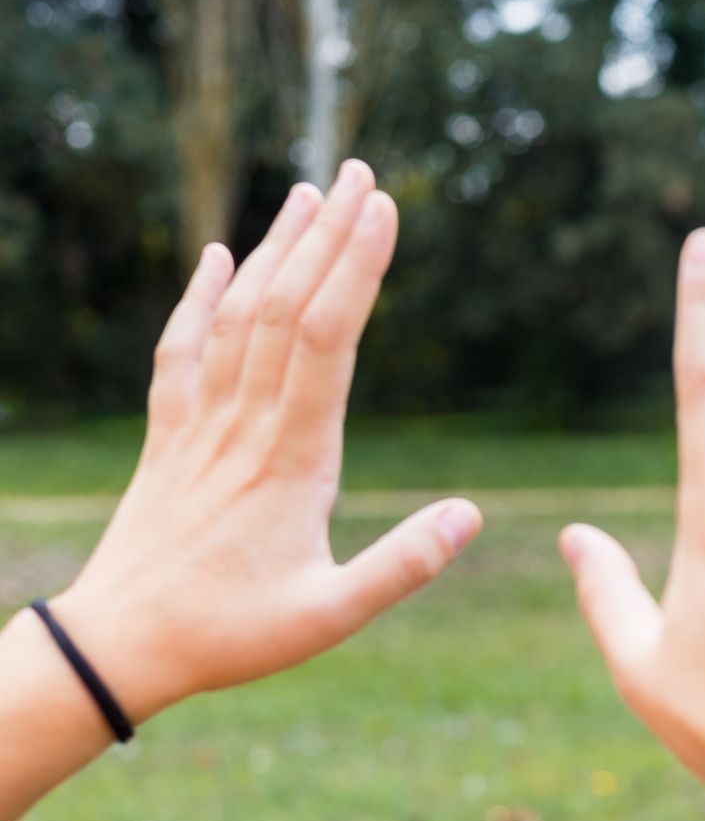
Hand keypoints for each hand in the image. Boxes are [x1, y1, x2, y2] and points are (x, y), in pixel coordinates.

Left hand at [47, 163, 482, 723]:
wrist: (117, 646)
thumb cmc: (229, 636)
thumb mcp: (331, 616)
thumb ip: (403, 565)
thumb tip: (471, 515)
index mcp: (292, 459)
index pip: (328, 341)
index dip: (356, 269)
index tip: (384, 210)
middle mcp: (244, 426)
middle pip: (286, 308)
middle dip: (327, 236)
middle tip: (360, 173)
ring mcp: (200, 427)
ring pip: (238, 317)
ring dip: (275, 250)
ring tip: (308, 192)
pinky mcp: (169, 440)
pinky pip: (182, 352)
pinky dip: (200, 298)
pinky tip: (219, 256)